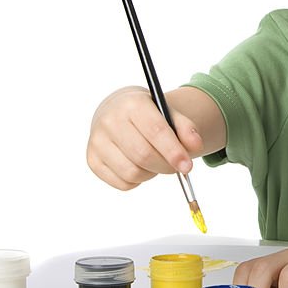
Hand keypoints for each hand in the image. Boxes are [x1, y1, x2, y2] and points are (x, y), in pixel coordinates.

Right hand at [87, 86, 202, 189]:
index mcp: (133, 104)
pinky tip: (140, 166)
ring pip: (132, 172)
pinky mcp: (92, 159)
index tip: (188, 166)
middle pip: (143, 155)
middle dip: (166, 166)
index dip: (173, 151)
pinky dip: (138, 181)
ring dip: (151, 173)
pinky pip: (122, 183)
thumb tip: (196, 146)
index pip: (156, 131)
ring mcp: (97, 141)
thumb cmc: (149, 114)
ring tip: (155, 161)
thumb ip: (186, 128)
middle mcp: (110, 120)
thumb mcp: (170, 113)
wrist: (118, 110)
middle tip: (177, 167)